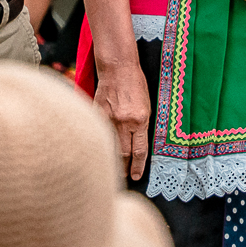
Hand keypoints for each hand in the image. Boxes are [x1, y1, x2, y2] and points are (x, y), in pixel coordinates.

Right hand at [95, 58, 152, 181]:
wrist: (118, 69)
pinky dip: (101, 143)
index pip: (140, 150)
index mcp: (141, 119)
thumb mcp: (147, 105)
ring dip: (113, 159)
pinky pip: (100, 133)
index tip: (137, 177)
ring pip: (110, 146)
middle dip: (124, 168)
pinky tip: (101, 151)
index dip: (138, 167)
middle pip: (124, 153)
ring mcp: (109, 119)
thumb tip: (139, 144)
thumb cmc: (136, 85)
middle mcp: (125, 122)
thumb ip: (142, 125)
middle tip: (125, 178)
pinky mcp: (98, 114)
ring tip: (114, 169)